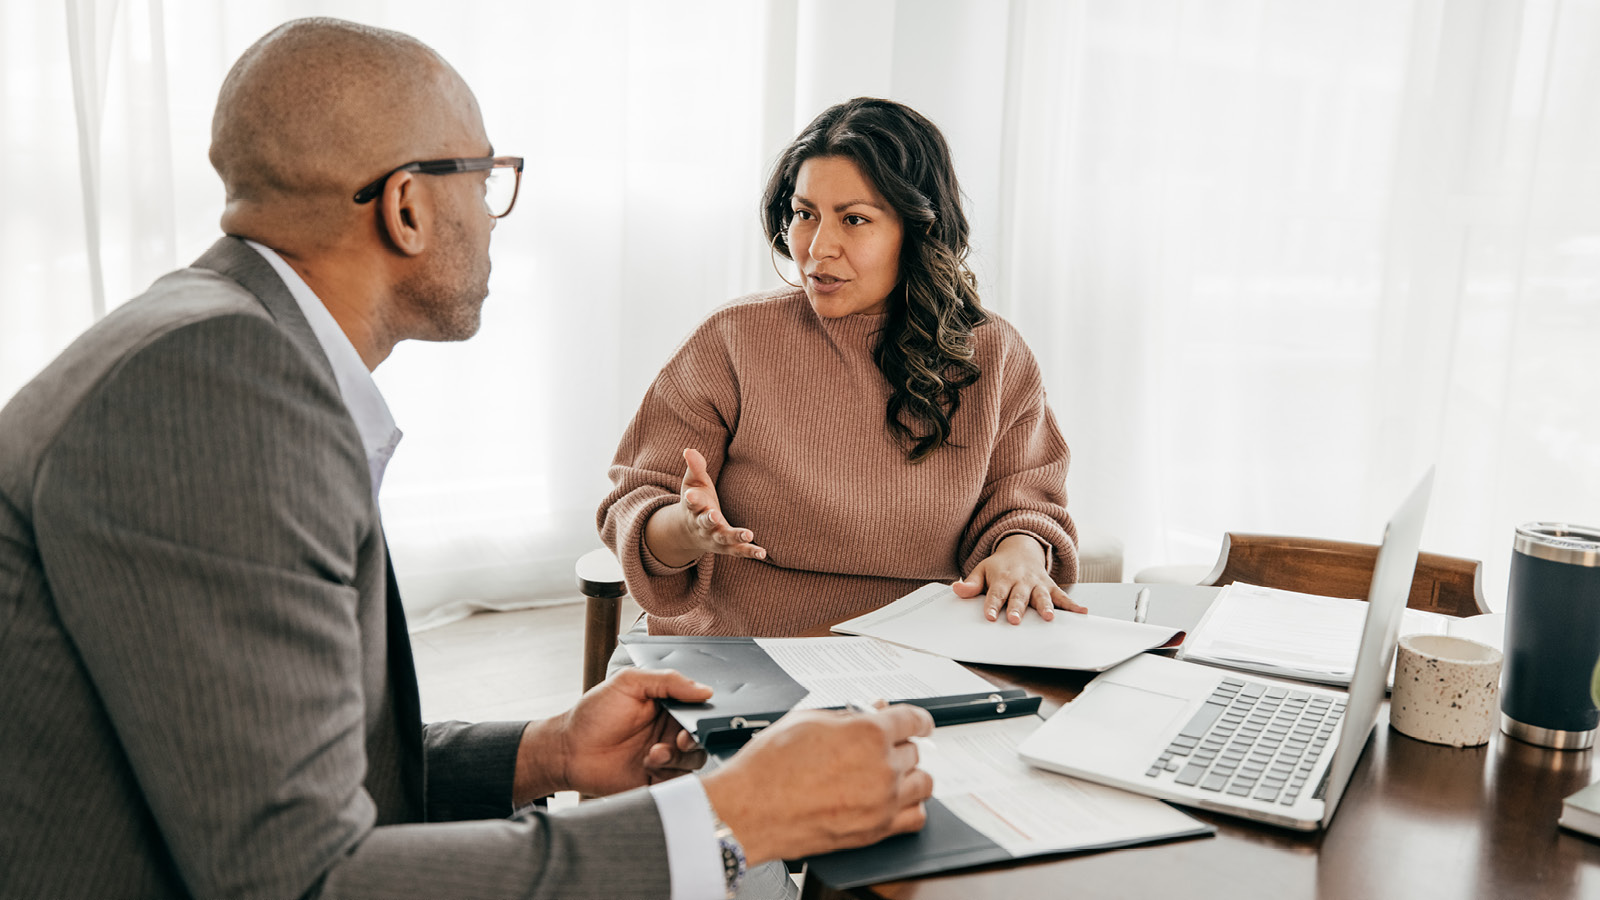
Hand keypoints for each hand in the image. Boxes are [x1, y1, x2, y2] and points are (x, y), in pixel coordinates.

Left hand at [514, 668, 710, 802]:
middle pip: (701, 737)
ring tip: (652, 755)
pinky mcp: (658, 779)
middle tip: (678, 741)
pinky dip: (670, 776)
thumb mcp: (628, 683)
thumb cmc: (593, 714)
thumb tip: (704, 690)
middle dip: (693, 741)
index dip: (702, 716)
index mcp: (667, 705)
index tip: (696, 721)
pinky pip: (680, 781)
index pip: (698, 709)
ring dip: (678, 759)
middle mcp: (669, 730)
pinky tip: (648, 767)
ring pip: (694, 760)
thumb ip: (668, 681)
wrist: (568, 751)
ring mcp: (665, 756)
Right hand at [643, 448, 767, 567]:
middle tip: (714, 515)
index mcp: (694, 508)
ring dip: (735, 536)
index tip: (690, 495)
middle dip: (709, 520)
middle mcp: (703, 525)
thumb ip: (695, 467)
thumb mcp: (693, 484)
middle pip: (705, 523)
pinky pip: (738, 551)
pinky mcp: (727, 547)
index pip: (691, 503)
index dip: (691, 499)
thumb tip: (688, 449)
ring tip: (748, 534)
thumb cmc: (696, 501)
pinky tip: (762, 552)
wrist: (689, 533)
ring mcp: (715, 537)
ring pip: (724, 539)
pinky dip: (749, 552)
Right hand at [700, 703, 934, 865]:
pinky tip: (897, 800)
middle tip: (879, 747)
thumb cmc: (769, 767)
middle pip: (914, 751)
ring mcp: (882, 802)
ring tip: (890, 772)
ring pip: (922, 783)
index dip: (919, 718)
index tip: (920, 722)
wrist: (750, 810)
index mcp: (868, 734)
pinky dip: (912, 807)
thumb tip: (869, 713)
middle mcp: (882, 768)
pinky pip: (916, 818)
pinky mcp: (876, 830)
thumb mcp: (807, 721)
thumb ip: (847, 717)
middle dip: (899, 745)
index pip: (913, 720)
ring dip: (910, 774)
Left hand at [952, 533, 1086, 623]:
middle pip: (1018, 597)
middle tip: (1015, 619)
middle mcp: (1020, 581)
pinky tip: (1082, 612)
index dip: (991, 605)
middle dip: (1017, 608)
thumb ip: (971, 583)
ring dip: (1045, 606)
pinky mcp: (1050, 586)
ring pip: (1041, 596)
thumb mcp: (982, 570)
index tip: (989, 616)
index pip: (995, 594)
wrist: (1021, 549)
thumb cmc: (999, 566)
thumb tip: (956, 589)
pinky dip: (1073, 604)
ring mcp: (1037, 584)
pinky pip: (1062, 596)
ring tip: (1048, 617)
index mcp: (1002, 578)